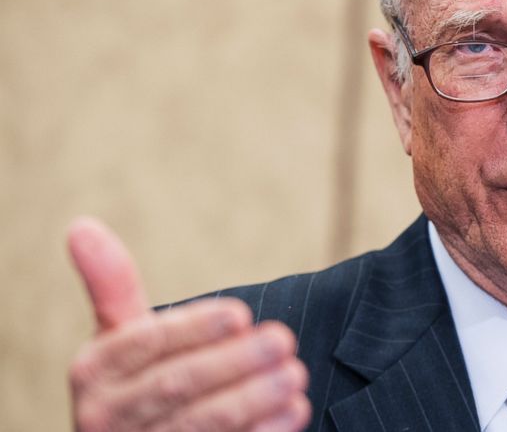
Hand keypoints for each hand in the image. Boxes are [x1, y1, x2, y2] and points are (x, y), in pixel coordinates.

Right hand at [68, 218, 311, 430]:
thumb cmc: (136, 379)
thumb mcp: (119, 335)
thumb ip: (112, 284)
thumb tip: (81, 224)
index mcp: (95, 371)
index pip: (147, 345)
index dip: (194, 329)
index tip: (241, 314)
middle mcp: (106, 418)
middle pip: (176, 386)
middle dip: (233, 363)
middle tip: (283, 340)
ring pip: (199, 425)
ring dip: (253, 400)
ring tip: (295, 375)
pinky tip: (293, 413)